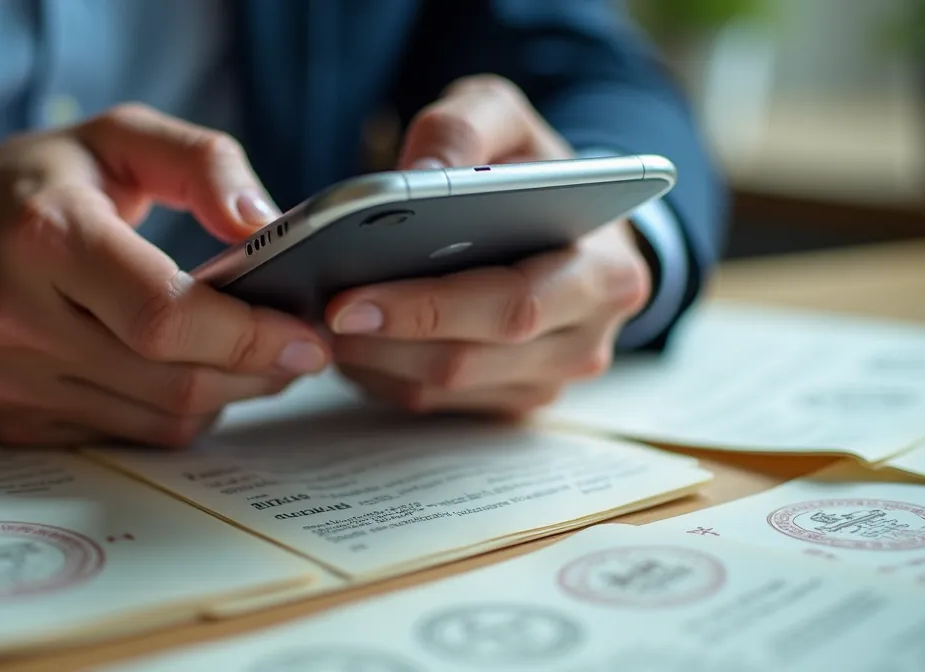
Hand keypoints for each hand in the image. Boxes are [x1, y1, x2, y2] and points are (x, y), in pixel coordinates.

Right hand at [0, 104, 329, 446]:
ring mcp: (10, 383)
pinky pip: (126, 436)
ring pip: (159, 419)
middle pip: (173, 379)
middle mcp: (17, 319)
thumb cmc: (21, 188)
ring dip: (224, 396)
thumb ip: (202, 162)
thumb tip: (265, 227)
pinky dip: (173, 411)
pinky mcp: (11, 424)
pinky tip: (184, 373)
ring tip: (249, 357)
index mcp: (45, 236)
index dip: (250, 335)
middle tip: (298, 348)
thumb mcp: (110, 137)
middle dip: (256, 371)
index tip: (307, 335)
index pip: (164, 314)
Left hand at [327, 76, 652, 415]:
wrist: (569, 218)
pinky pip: (430, 403)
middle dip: (384, 340)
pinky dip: (380, 373)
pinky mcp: (507, 401)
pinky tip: (347, 338)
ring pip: (441, 391)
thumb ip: (464, 129)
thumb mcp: (505, 119)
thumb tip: (412, 177)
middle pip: (469, 361)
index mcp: (604, 272)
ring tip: (319, 322)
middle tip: (321, 313)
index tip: (350, 296)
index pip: (513, 305)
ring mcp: (546, 381)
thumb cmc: (532, 169)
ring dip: (372, 361)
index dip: (428, 308)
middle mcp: (585, 340)